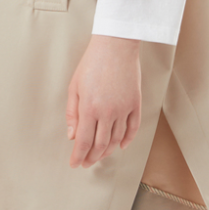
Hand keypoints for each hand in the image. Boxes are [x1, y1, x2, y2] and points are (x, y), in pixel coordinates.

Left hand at [66, 35, 141, 168]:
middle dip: (92, 157)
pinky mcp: (136, 103)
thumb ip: (72, 113)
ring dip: (107, 151)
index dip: (78, 156)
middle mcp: (108, 112)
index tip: (75, 164)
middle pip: (100, 145)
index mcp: (89, 108)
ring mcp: (124, 109)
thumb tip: (72, 136)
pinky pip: (133, 128)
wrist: (115, 45)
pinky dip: (127, 140)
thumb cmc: (91, 63)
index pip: (83, 141)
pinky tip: (120, 146)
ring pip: (116, 139)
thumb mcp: (75, 86)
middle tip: (86, 163)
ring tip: (99, 155)